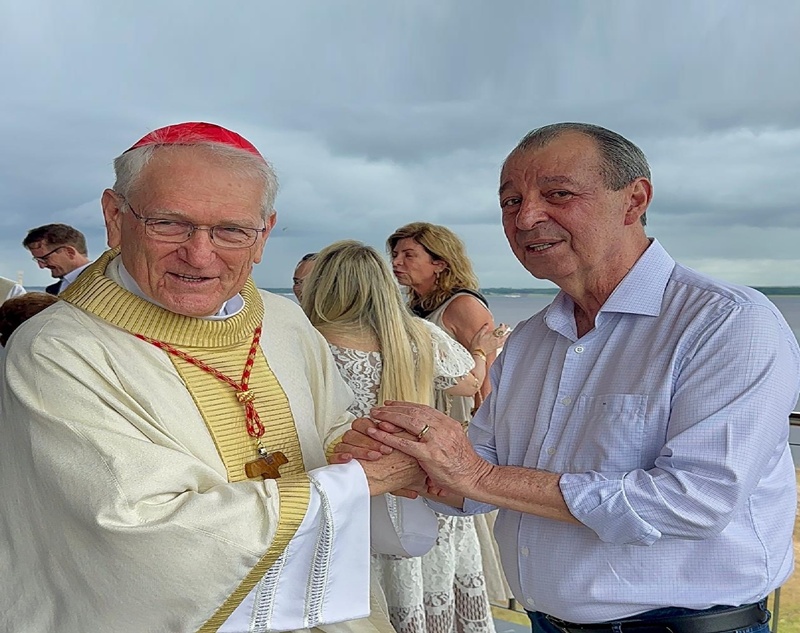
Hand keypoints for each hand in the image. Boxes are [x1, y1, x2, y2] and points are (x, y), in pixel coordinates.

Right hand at [331, 417, 393, 462]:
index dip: (372, 430)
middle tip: (384, 450)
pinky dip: (340, 457)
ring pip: (343, 445)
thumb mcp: (393, 444)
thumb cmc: (389, 459)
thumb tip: (394, 427)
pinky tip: (349, 459)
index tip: (386, 437)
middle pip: (352, 434)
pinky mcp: (337, 462)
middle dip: (370, 442)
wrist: (385, 477)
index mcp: (363, 430)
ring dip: (359, 450)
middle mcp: (351, 438)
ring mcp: (343, 449)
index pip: (360, 423)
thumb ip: (392, 434)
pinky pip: (333, 457)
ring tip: (374, 456)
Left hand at [367, 401, 492, 497]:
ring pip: (408, 422)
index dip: (405, 405)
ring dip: (389, 418)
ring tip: (376, 417)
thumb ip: (441, 433)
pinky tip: (378, 434)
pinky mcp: (430, 455)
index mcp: (448, 423)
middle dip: (393, 409)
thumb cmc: (464, 464)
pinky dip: (389, 437)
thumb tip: (427, 429)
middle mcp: (443, 428)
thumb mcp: (455, 440)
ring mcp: (436, 441)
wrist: (475, 477)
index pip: (422, 408)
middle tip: (379, 408)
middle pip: (413, 411)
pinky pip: (404, 443)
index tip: (392, 404)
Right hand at [469, 322, 510, 354]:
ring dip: (507, 336)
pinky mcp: (496, 348)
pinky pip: (502, 344)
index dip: (503, 326)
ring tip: (508, 334)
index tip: (502, 324)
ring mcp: (496, 344)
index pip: (500, 329)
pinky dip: (504, 342)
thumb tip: (487, 324)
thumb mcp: (479, 334)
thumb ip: (484, 328)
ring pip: (505, 340)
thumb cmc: (477, 344)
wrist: (478, 353)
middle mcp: (496, 340)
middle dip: (507, 331)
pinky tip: (504, 341)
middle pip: (504, 335)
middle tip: (508, 328)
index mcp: (492, 335)